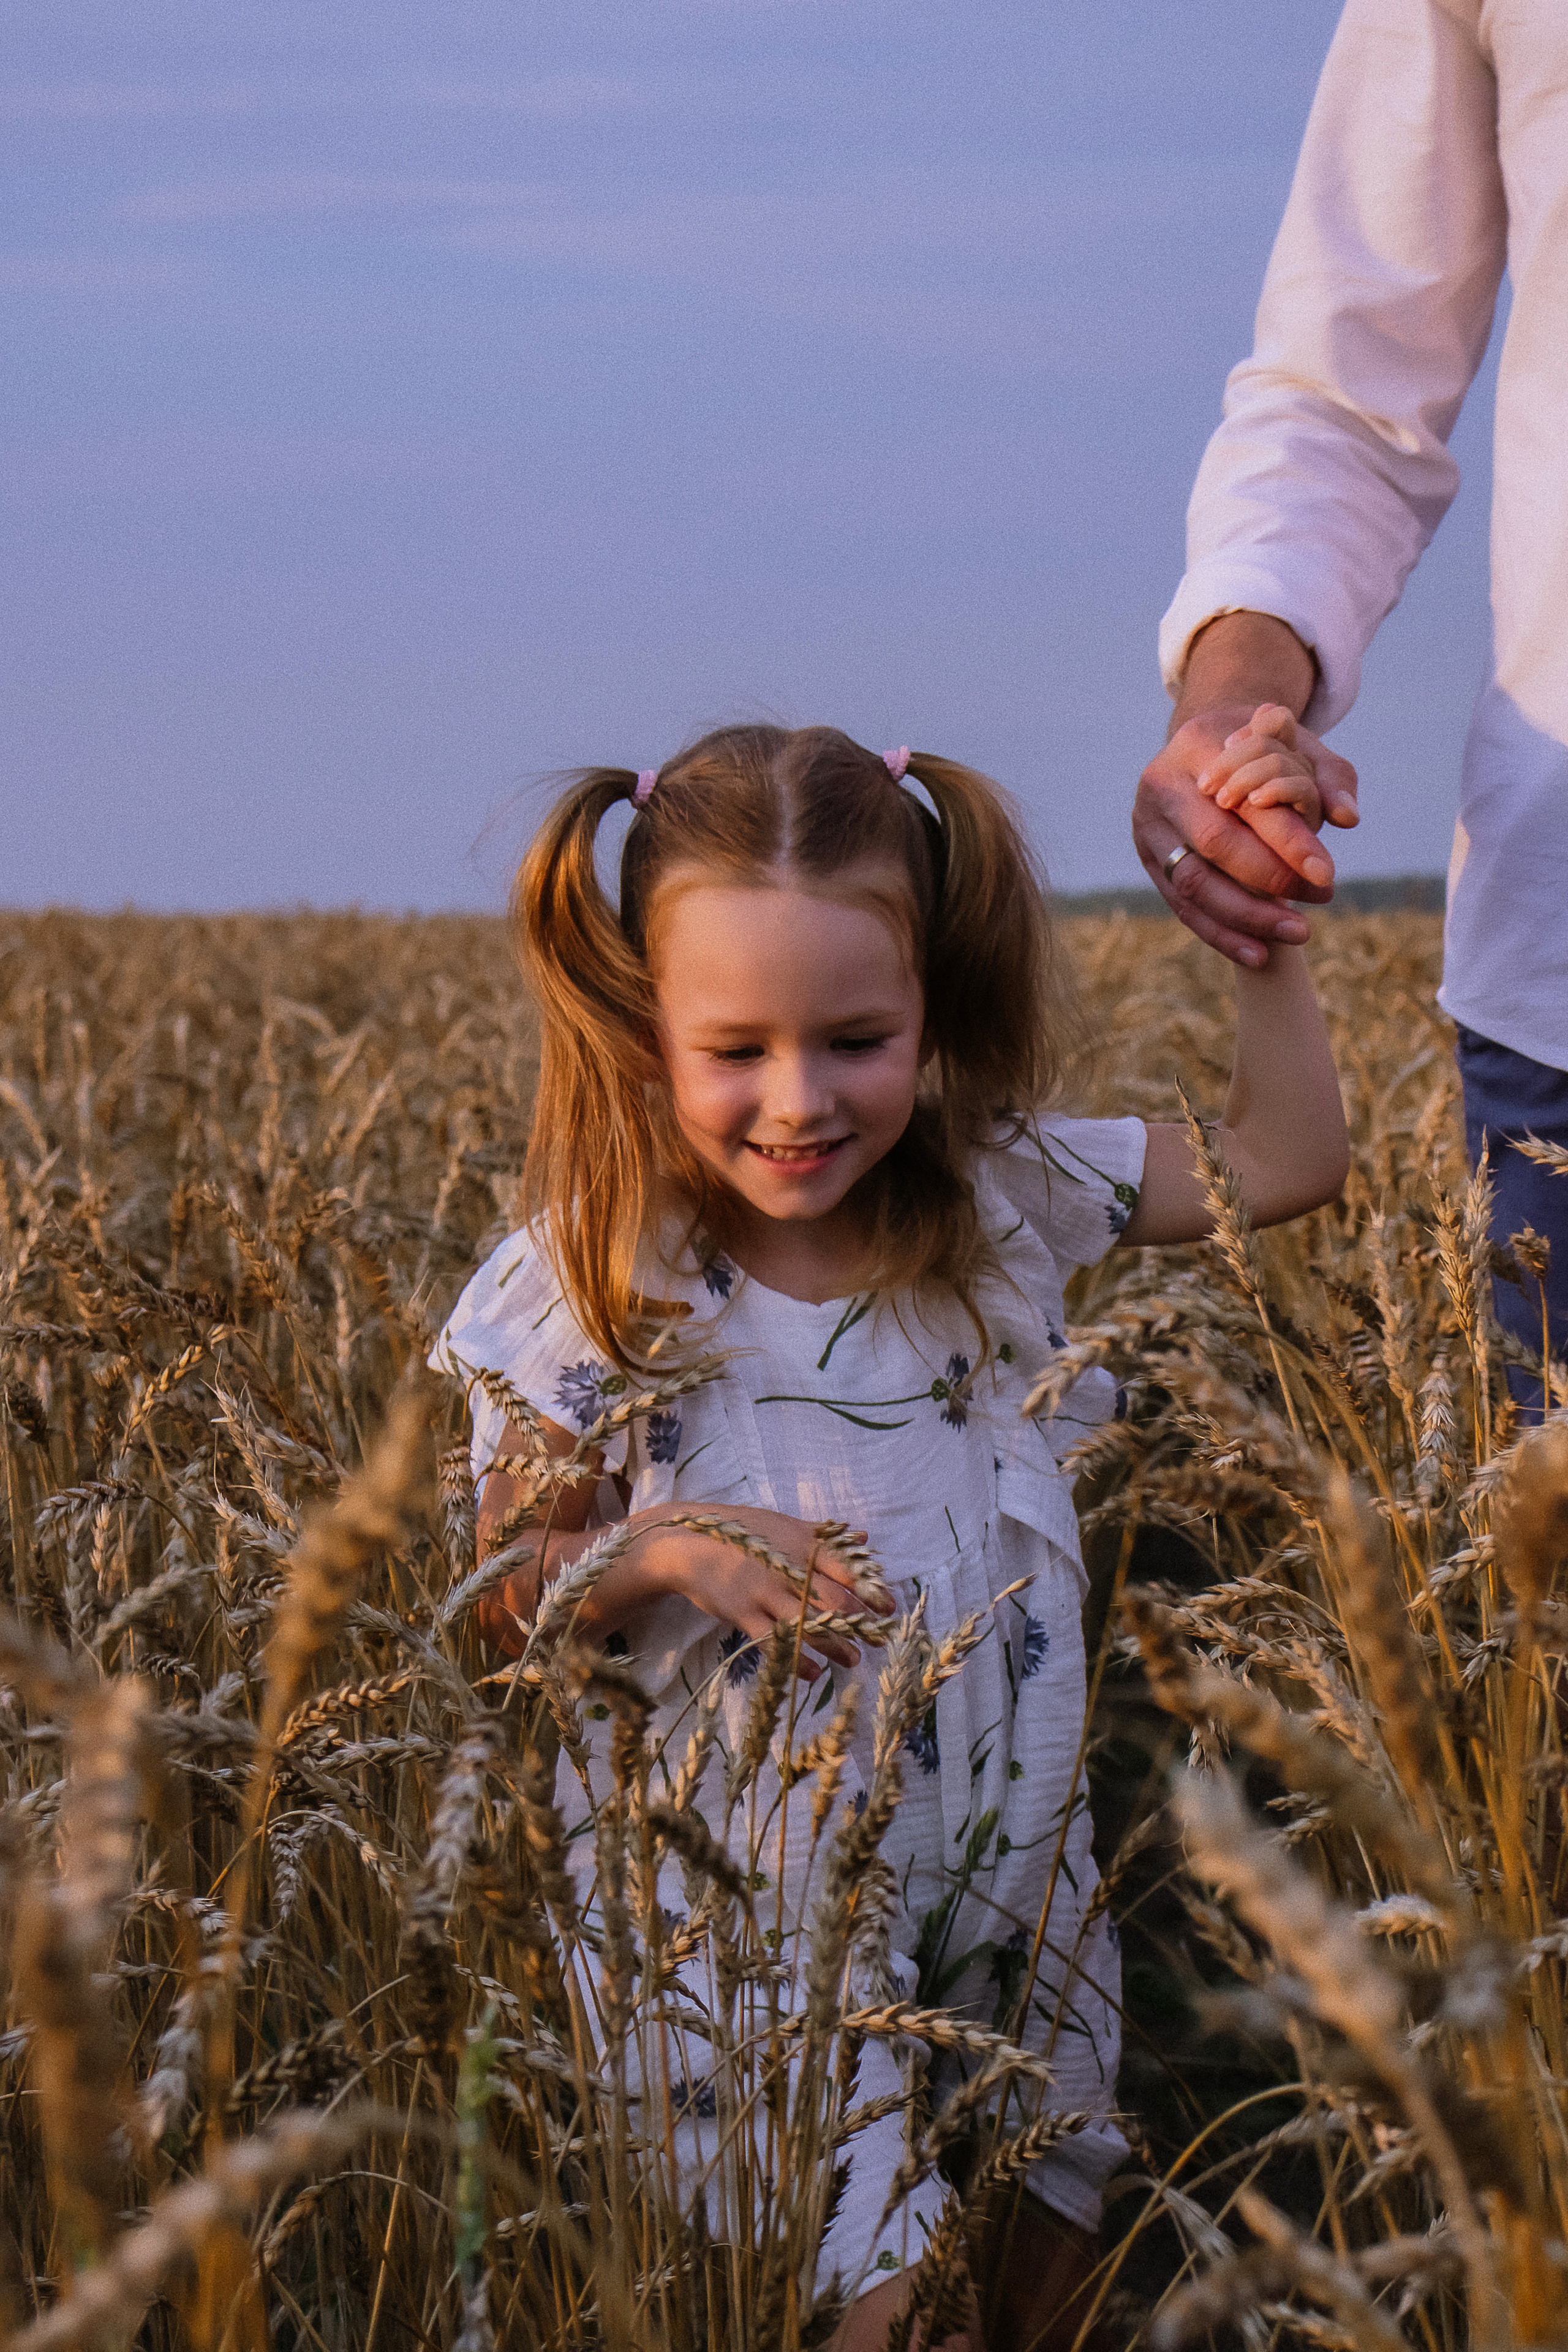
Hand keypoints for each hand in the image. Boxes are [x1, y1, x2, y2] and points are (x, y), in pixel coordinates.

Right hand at [642, 1505, 895, 1679]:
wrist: (689, 1543)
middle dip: (860, 1622)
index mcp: (802, 1544)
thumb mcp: (783, 1525)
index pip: (845, 1567)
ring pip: (809, 1623)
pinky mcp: (744, 1612)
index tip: (889, 1606)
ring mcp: (765, 1591)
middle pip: (834, 1598)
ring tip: (852, 1660)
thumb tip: (865, 1537)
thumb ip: (824, 1535)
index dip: (870, 1588)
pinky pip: (775, 1642)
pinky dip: (797, 1659)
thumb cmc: (742, 1532)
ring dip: (835, 1645)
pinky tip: (814, 1673)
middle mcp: (788, 1567)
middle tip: (878, 1640)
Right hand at [1135, 702, 1358, 968]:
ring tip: (1298, 932)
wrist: (1202, 747)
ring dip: (1247, 917)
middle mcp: (1163, 785)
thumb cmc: (1259, 746)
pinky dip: (1221, 935)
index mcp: (1198, 745)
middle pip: (1215, 843)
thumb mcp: (1298, 744)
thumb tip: (1347, 817)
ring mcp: (1148, 826)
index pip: (1247, 801)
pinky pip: (1182, 907)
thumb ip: (1329, 775)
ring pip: (1193, 884)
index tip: (1327, 873)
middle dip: (1271, 879)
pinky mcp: (1149, 860)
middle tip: (1323, 897)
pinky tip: (1258, 954)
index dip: (1287, 840)